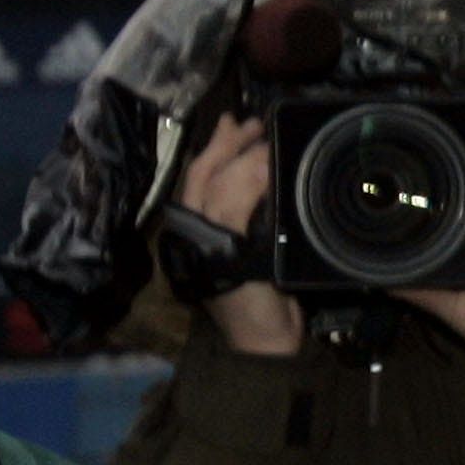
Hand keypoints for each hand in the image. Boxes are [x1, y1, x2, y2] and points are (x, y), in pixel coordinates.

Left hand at [179, 114, 303, 358]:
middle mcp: (198, 225)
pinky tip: (254, 159)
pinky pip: (228, 195)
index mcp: (194, 228)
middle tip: (253, 122)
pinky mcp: (234, 238)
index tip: (270, 136)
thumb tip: (260, 162)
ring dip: (229, 151)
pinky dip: (238, 171)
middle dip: (227, 144)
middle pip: (207, 173)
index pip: (213, 178)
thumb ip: (238, 206)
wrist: (265, 343)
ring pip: (213, 180)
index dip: (239, 155)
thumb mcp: (239, 253)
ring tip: (247, 127)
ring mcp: (214, 232)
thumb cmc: (251, 304)